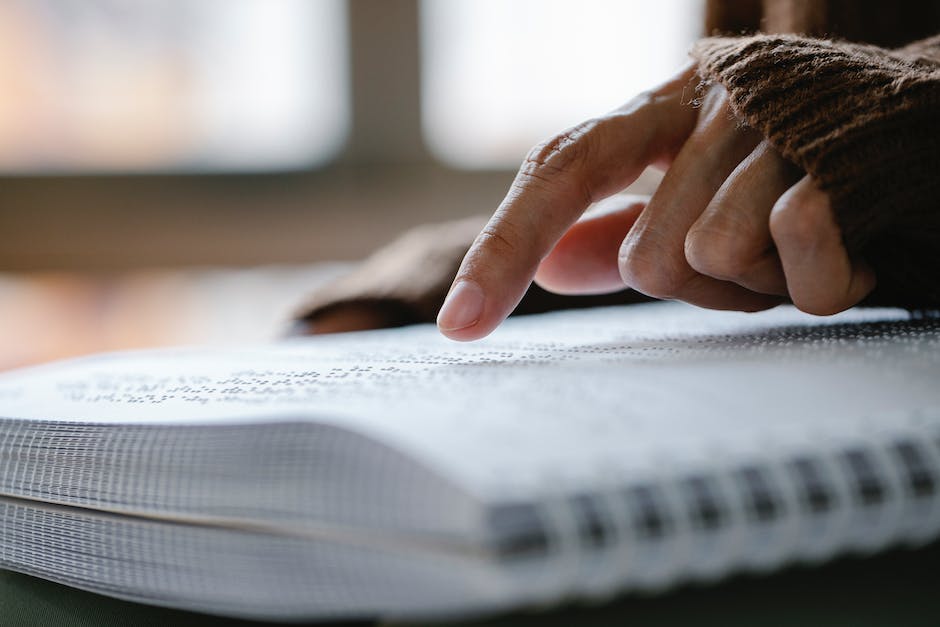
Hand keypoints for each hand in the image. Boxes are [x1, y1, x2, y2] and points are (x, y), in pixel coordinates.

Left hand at [437, 64, 875, 340]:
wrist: (930, 132)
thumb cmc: (808, 177)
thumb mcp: (706, 201)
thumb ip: (626, 229)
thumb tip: (553, 269)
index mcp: (663, 106)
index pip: (559, 171)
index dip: (503, 249)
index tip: (460, 328)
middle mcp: (708, 102)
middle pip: (645, 255)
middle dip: (707, 287)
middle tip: (766, 261)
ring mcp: (773, 122)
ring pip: (710, 258)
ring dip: (766, 285)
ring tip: (809, 247)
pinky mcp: (837, 156)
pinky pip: (794, 259)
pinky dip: (826, 283)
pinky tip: (855, 248)